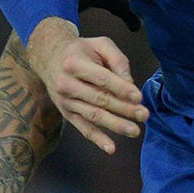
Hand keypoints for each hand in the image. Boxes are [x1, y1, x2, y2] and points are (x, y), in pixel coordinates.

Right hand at [26, 17, 146, 153]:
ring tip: (135, 130)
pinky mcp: (67, 114)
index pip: (101, 78)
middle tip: (144, 115)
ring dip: (115, 125)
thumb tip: (131, 83)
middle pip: (99, 99)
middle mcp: (66, 84)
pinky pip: (83, 128)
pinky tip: (111, 148)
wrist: (49, 58)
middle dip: (124, 108)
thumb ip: (117, 60)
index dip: (120, 88)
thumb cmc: (81, 50)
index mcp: (74, 63)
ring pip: (94, 115)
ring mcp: (65, 101)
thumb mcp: (99, 44)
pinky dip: (97, 139)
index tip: (138, 97)